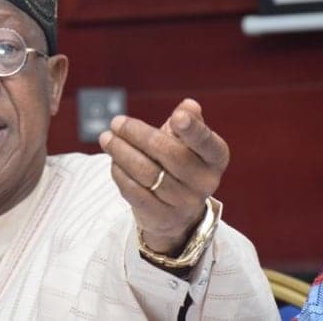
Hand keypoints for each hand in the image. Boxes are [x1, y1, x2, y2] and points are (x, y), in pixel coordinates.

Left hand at [98, 98, 228, 255]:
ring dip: (121, 151)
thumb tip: (188, 105)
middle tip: (116, 123)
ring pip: (147, 172)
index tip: (176, 117)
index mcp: (215, 157)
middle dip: (137, 134)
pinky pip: (134, 192)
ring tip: (106, 138)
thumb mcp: (189, 142)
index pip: (206, 142)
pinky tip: (113, 161)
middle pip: (168, 153)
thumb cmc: (180, 163)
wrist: (178, 212)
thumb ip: (189, 122)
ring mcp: (184, 202)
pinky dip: (120, 173)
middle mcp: (205, 181)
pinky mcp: (162, 217)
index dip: (192, 130)